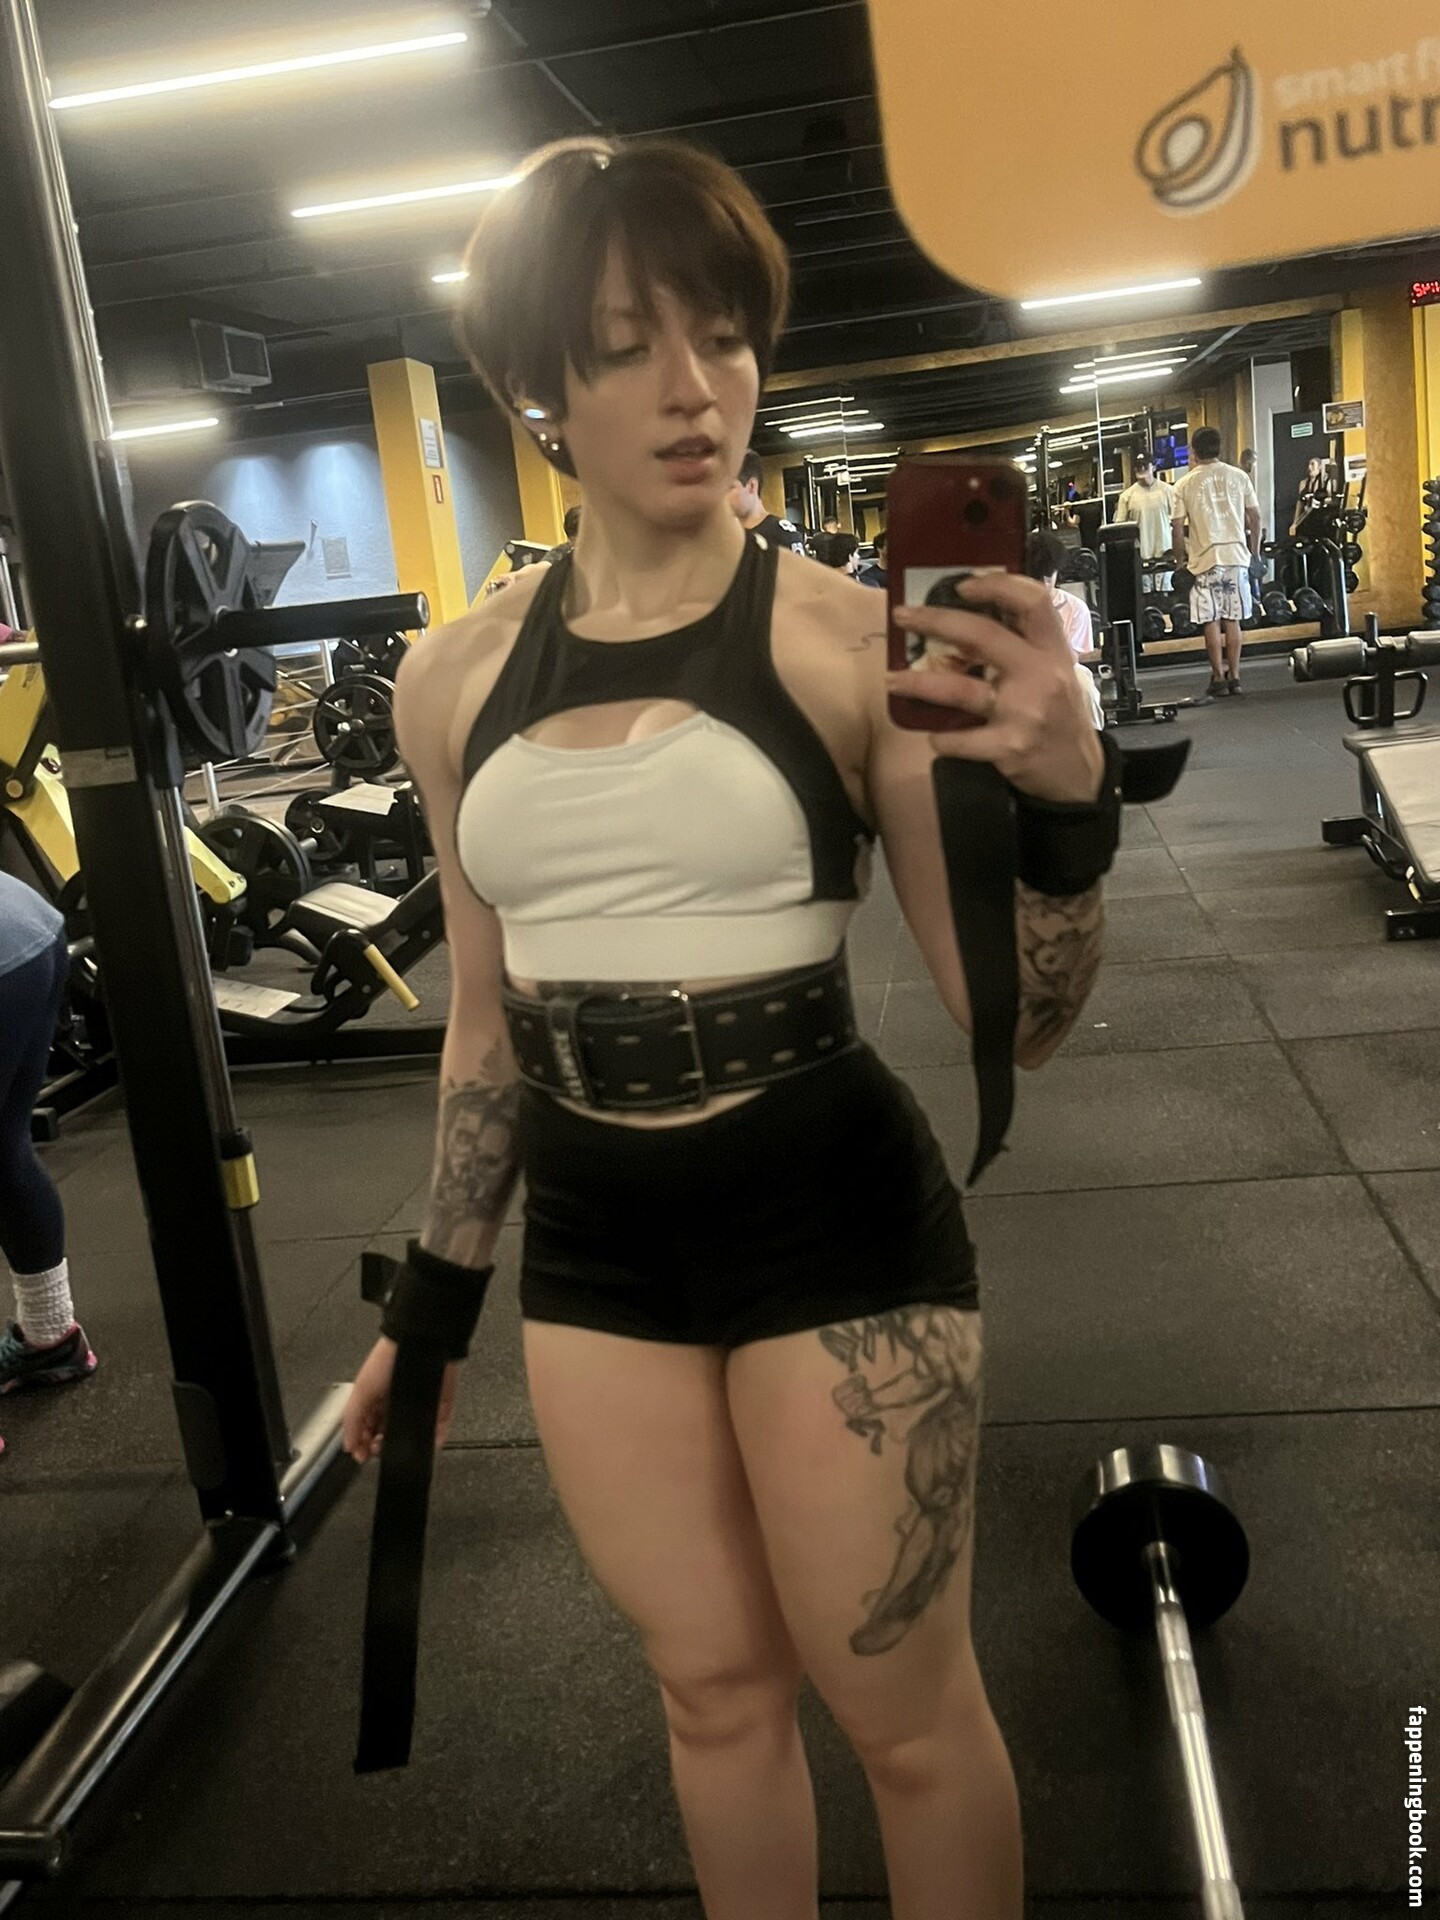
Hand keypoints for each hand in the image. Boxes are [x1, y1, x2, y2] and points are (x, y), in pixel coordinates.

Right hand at [342, 1336, 461, 1463]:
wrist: (420, 1342)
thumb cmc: (389, 1358)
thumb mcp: (361, 1389)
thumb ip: (351, 1419)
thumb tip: (348, 1445)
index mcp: (375, 1401)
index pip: (365, 1431)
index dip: (362, 1444)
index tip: (362, 1455)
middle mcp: (395, 1405)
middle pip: (387, 1436)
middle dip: (380, 1447)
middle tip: (378, 1448)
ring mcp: (417, 1407)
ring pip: (410, 1436)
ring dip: (404, 1446)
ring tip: (396, 1446)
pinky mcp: (439, 1407)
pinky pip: (438, 1429)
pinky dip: (434, 1439)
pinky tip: (426, 1443)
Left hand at [886, 574, 1105, 804]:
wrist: (1078, 772)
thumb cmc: (1060, 715)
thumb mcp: (1056, 670)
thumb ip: (1026, 643)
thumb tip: (974, 612)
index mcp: (1054, 650)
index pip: (1033, 602)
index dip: (997, 585)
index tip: (961, 584)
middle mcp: (1040, 675)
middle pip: (983, 636)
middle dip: (935, 621)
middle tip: (902, 617)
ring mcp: (1023, 711)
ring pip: (959, 689)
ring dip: (918, 683)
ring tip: (892, 679)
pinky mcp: (1009, 746)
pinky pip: (962, 739)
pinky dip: (942, 738)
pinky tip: (933, 736)